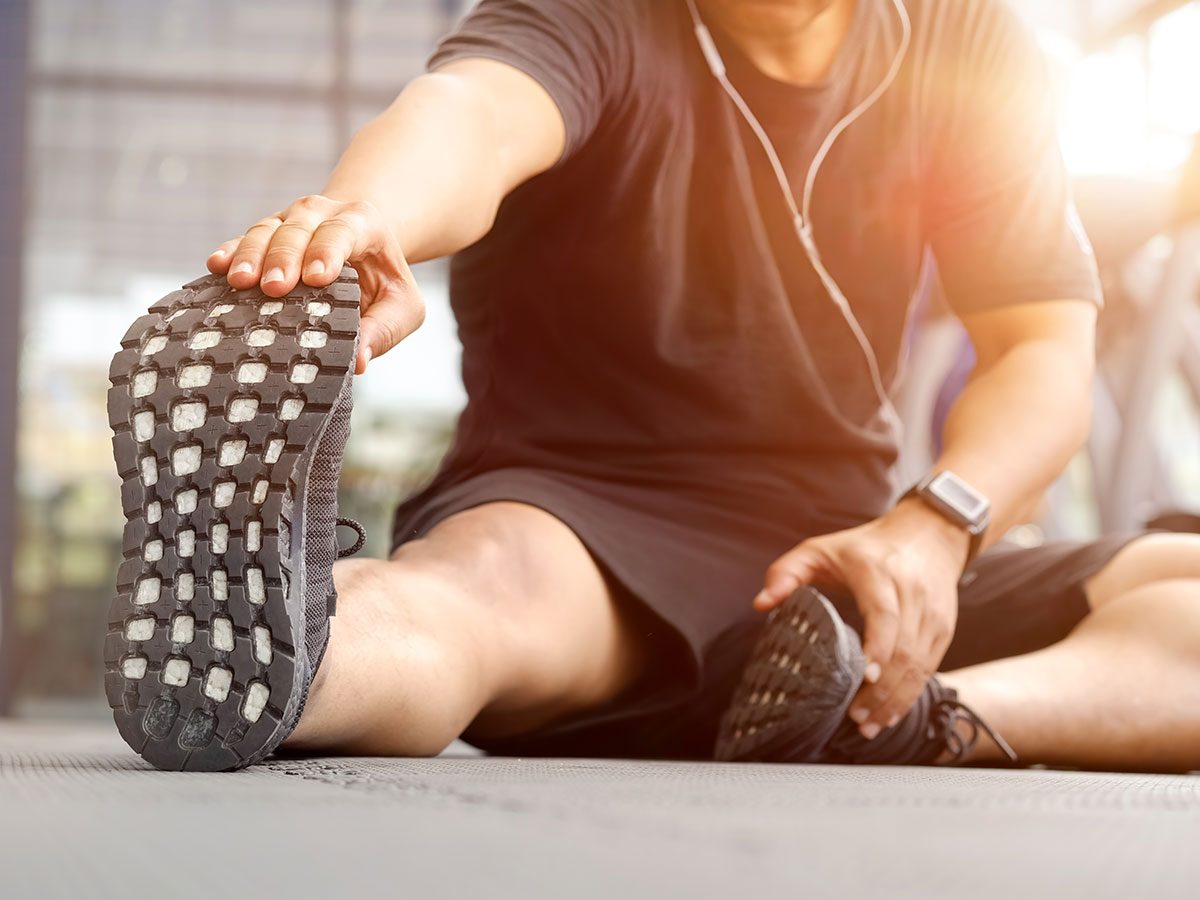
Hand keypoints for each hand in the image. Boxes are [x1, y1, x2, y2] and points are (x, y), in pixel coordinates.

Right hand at [206, 194, 423, 373]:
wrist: (366, 248)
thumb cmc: (385, 282)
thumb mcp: (402, 306)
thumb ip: (385, 329)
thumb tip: (359, 362)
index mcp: (363, 223)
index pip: (344, 231)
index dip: (328, 251)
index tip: (316, 278)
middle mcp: (322, 213)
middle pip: (299, 227)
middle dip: (285, 256)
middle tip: (274, 288)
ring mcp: (290, 219)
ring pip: (267, 228)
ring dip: (252, 253)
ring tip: (240, 282)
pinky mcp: (267, 233)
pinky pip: (244, 237)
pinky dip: (231, 250)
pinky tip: (216, 266)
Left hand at [754, 500, 969, 738]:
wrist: (927, 534)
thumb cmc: (865, 547)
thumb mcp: (819, 548)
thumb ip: (785, 572)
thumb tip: (760, 603)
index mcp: (878, 572)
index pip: (885, 614)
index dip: (879, 648)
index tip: (864, 677)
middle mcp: (912, 593)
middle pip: (904, 649)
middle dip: (882, 689)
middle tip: (856, 717)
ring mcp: (933, 613)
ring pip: (920, 664)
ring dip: (896, 699)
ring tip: (869, 725)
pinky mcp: (944, 628)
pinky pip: (930, 667)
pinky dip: (911, 693)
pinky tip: (890, 713)